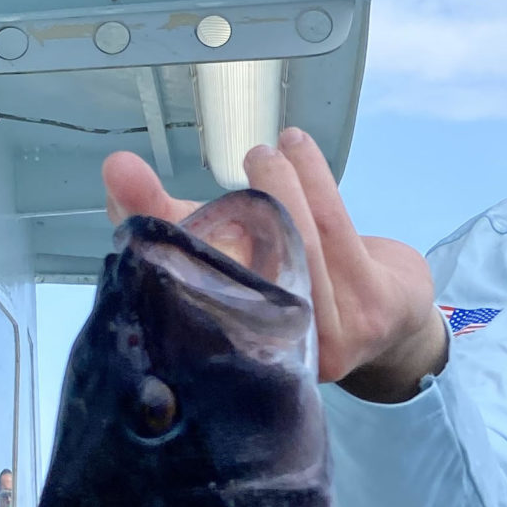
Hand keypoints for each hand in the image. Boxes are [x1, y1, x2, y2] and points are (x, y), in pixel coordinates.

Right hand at [102, 132, 447, 397]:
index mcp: (226, 349)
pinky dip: (316, 180)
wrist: (390, 323)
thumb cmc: (294, 281)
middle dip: (241, 201)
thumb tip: (116, 169)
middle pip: (244, 268)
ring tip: (270, 152)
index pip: (179, 288)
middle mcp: (275, 356)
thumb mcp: (232, 256)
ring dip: (285, 184)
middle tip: (249, 155)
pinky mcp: (370, 310)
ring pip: (297, 244)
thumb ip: (174, 220)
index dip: (149, 226)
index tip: (122, 174)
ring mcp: (329, 338)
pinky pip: (337, 233)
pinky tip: (299, 149)